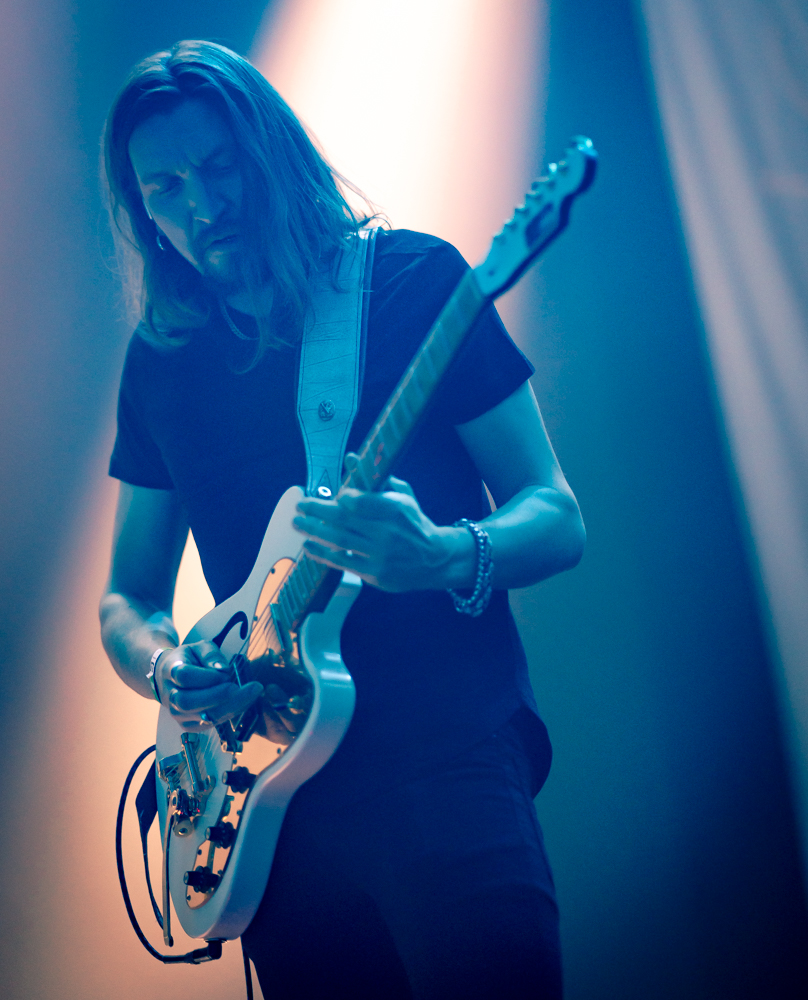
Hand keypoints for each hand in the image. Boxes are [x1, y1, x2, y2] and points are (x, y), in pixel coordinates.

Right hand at [155, 640, 262, 729]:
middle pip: (188, 702)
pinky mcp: (188, 725)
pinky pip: (209, 724)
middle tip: (244, 687)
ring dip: (229, 707)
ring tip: (251, 693)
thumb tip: (223, 669)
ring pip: (201, 716)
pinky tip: (243, 702)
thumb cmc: (189, 660)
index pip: (184, 676)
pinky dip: (229, 714)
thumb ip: (210, 654)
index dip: (206, 676)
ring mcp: (177, 714)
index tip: (226, 673)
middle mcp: (171, 696)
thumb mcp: (199, 647)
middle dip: (219, 696)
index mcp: (171, 671)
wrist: (171, 678)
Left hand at [293, 472, 473, 592]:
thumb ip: (376, 479)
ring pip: (339, 541)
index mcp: (396, 509)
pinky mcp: (375, 574)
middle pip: (344, 520)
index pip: (361, 501)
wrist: (435, 559)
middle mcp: (387, 533)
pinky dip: (322, 554)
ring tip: (297, 523)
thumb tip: (350, 459)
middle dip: (317, 511)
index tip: (334, 495)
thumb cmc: (414, 523)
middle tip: (300, 505)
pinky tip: (308, 546)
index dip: (343, 498)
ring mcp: (380, 555)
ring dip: (313, 531)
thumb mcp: (403, 496)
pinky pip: (342, 562)